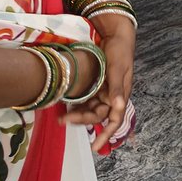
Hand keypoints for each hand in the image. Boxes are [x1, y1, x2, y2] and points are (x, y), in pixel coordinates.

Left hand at [62, 16, 134, 152]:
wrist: (115, 33)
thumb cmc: (120, 50)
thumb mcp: (118, 67)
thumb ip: (117, 88)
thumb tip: (118, 108)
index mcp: (121, 94)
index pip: (115, 119)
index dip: (106, 134)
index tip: (95, 147)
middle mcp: (111, 95)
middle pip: (97, 115)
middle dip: (83, 120)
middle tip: (64, 121)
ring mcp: (102, 90)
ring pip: (89, 108)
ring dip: (77, 114)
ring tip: (61, 117)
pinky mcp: (94, 83)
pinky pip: (85, 98)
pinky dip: (76, 103)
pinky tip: (65, 105)